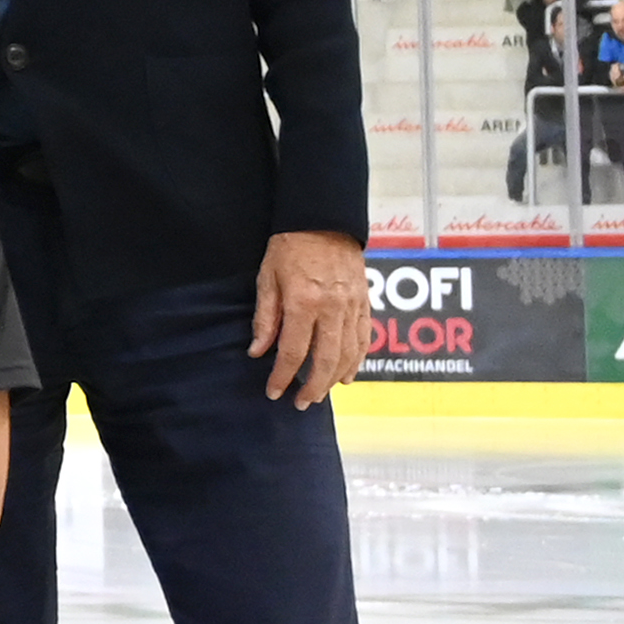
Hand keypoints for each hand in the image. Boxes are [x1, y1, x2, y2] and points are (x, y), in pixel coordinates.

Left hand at [249, 225, 366, 410]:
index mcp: (304, 301)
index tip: (274, 392)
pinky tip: (347, 376)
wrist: (324, 220)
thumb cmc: (290, 246)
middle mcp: (332, 308)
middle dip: (312, 388)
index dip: (282, 376)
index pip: (293, 351)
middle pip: (325, 360)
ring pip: (348, 354)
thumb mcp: (268, 278)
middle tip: (300, 404)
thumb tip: (258, 351)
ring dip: (334, 380)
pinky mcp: (365, 303)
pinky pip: (364, 340)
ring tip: (319, 395)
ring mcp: (352, 306)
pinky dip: (357, 361)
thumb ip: (265, 318)